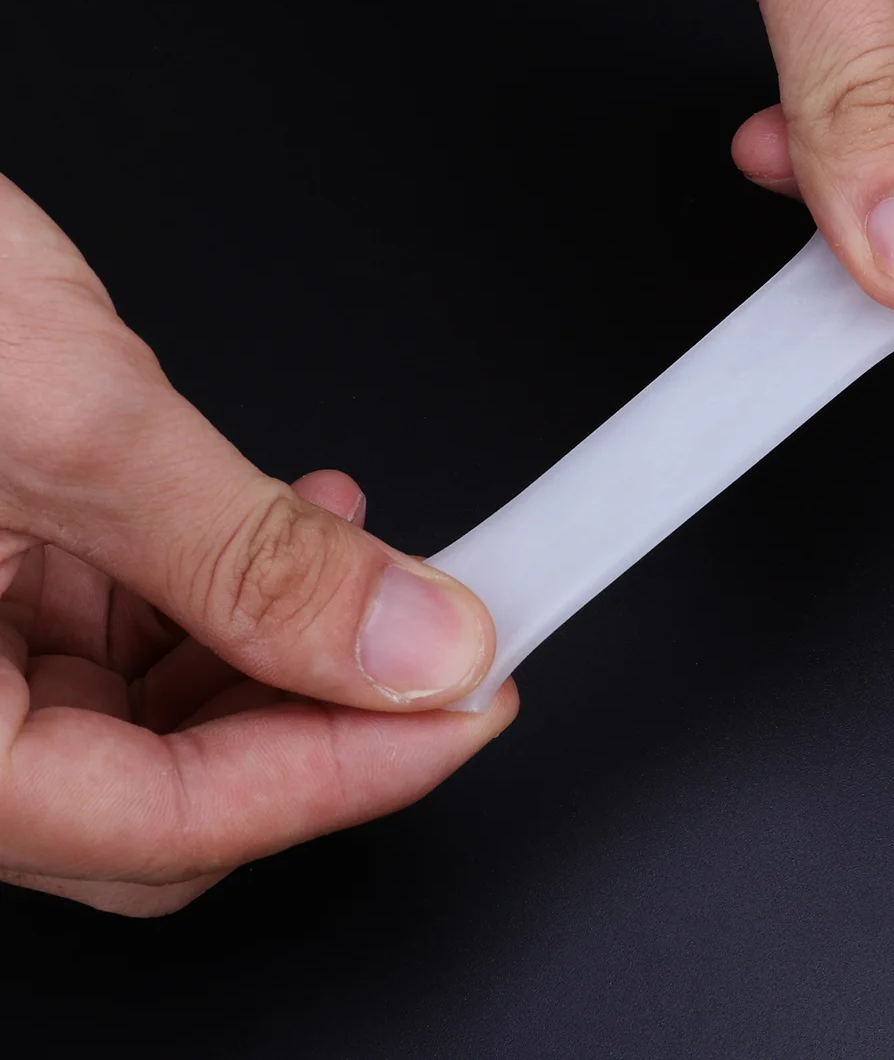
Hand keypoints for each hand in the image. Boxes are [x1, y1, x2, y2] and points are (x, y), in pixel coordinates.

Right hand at [0, 175, 514, 914]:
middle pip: (167, 800)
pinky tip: (288, 535)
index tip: (470, 709)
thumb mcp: (68, 423)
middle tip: (441, 656)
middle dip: (325, 721)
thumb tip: (413, 645)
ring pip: (157, 726)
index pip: (166, 825)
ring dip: (286, 653)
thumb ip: (249, 556)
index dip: (349, 774)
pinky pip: (125, 644)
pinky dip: (226, 600)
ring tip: (373, 573)